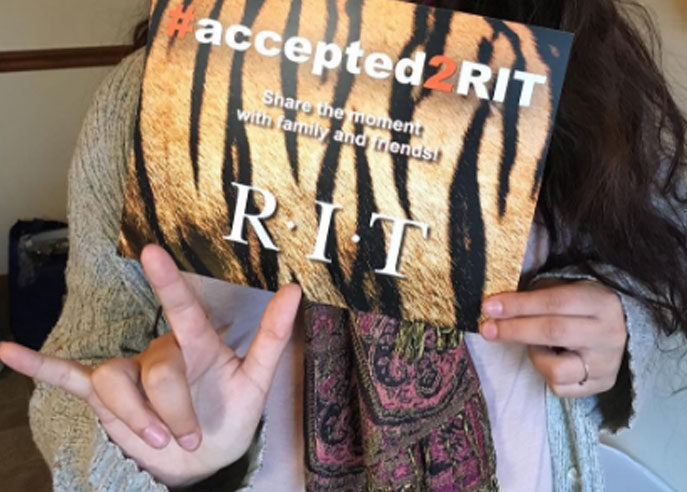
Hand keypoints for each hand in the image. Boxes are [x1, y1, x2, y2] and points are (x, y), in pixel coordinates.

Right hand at [0, 244, 301, 486]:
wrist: (205, 455)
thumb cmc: (232, 412)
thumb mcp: (257, 379)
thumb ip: (274, 335)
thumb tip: (296, 289)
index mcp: (197, 343)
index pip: (182, 309)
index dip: (168, 281)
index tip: (150, 250)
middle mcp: (159, 350)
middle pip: (154, 371)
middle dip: (173, 412)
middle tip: (190, 439)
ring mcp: (128, 371)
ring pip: (115, 384)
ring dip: (136, 419)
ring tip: (158, 442)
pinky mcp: (104, 394)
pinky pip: (66, 376)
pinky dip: (37, 366)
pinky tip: (4, 351)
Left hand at [480, 280, 626, 397]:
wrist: (622, 330)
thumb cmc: (581, 306)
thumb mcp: (566, 291)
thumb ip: (536, 296)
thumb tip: (496, 307)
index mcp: (599, 302)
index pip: (554, 301)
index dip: (519, 304)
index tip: (489, 307)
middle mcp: (608, 334)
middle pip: (553, 332)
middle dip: (514, 330)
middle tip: (487, 329)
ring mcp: (606, 364)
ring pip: (556, 369)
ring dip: (534, 356)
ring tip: (537, 346)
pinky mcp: (601, 385)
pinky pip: (559, 387)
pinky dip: (546, 373)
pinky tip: (552, 359)